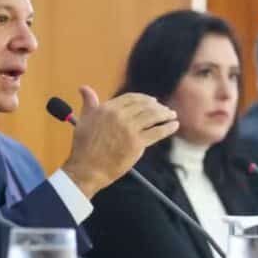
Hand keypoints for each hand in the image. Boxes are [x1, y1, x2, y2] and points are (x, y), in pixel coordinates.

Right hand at [62, 86, 177, 197]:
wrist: (87, 168)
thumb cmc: (84, 147)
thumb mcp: (83, 120)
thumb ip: (89, 103)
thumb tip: (84, 88)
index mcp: (108, 108)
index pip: (132, 98)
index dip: (144, 99)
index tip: (152, 101)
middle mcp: (120, 116)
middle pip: (145, 106)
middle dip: (157, 106)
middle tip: (165, 110)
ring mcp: (130, 129)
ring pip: (153, 117)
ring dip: (165, 114)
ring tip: (172, 115)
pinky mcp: (137, 143)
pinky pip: (157, 132)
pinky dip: (168, 128)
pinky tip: (174, 125)